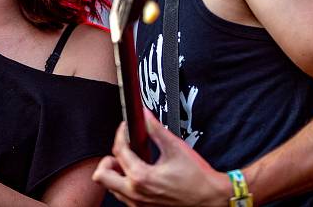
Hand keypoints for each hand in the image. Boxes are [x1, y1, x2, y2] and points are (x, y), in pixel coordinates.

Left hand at [92, 110, 231, 206]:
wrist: (210, 198)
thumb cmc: (196, 177)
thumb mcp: (175, 147)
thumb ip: (156, 129)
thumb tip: (145, 115)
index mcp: (141, 177)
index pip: (118, 151)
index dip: (120, 134)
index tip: (126, 128)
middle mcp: (136, 194)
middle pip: (102, 175)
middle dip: (108, 159)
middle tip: (123, 151)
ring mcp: (138, 205)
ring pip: (111, 188)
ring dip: (117, 173)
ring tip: (132, 162)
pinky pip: (124, 197)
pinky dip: (126, 184)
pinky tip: (140, 174)